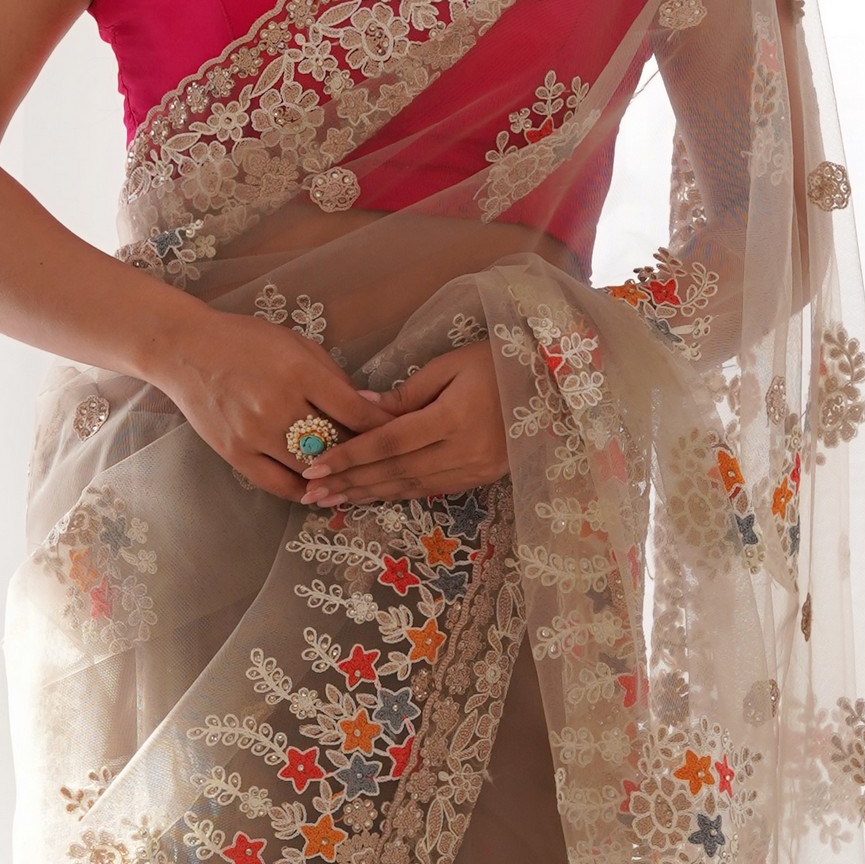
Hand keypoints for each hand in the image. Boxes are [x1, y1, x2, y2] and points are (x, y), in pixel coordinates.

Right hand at [156, 306, 390, 498]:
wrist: (185, 350)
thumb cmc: (246, 341)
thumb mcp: (297, 345)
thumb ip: (333, 378)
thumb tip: (369, 408)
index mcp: (299, 372)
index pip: (354, 411)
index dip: (383, 428)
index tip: (402, 435)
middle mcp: (278, 405)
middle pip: (336, 444)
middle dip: (364, 454)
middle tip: (384, 461)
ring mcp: (255, 434)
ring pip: (311, 469)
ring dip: (337, 476)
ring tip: (357, 479)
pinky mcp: (235, 453)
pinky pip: (279, 485)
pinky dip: (304, 490)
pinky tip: (319, 489)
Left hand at [300, 343, 508, 506]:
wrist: (553, 385)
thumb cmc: (499, 362)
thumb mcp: (450, 365)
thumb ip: (405, 393)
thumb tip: (360, 408)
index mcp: (452, 417)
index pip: (389, 443)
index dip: (350, 457)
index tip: (315, 467)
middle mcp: (462, 450)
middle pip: (395, 472)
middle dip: (350, 484)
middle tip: (311, 494)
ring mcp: (474, 469)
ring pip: (410, 487)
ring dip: (368, 495)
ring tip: (333, 501)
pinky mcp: (480, 478)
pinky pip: (431, 489)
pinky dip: (398, 493)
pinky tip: (372, 496)